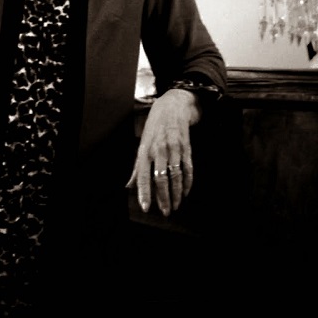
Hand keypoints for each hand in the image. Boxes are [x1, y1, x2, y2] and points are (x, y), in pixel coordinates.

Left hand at [127, 88, 199, 216]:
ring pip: (176, 176)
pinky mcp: (186, 146)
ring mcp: (173, 148)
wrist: (173, 105)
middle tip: (165, 211)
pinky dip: (188, 182)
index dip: (144, 192)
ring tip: (175, 205)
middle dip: (163, 198)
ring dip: (176, 193)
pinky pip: (188, 168)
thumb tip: (129, 185)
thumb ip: (137, 167)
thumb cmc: (155, 127)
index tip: (146, 208)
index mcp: (145, 150)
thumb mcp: (142, 143)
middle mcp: (159, 149)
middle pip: (161, 179)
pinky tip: (185, 192)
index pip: (143, 175)